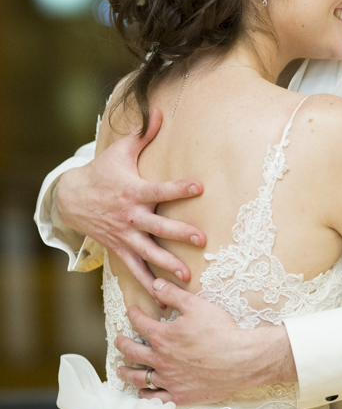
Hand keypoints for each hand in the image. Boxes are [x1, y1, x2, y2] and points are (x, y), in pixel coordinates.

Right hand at [56, 110, 205, 294]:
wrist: (72, 198)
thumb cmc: (103, 171)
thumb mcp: (120, 151)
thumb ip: (143, 134)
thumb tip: (160, 111)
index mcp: (133, 191)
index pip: (160, 190)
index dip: (179, 188)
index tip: (199, 187)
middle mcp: (130, 216)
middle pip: (157, 227)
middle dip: (179, 234)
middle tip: (201, 239)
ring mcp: (124, 235)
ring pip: (147, 253)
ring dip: (167, 266)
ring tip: (187, 277)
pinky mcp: (119, 248)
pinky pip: (134, 269)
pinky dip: (147, 283)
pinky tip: (163, 297)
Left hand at [115, 279, 296, 403]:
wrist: (240, 359)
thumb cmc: (221, 331)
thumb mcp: (196, 304)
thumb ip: (173, 294)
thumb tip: (155, 285)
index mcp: (162, 336)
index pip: (140, 323)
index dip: (133, 314)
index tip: (130, 310)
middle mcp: (160, 359)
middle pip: (133, 352)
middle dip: (123, 344)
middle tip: (118, 341)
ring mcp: (169, 380)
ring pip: (139, 378)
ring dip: (127, 372)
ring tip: (120, 370)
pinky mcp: (179, 395)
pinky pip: (155, 399)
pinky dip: (144, 396)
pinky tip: (141, 393)